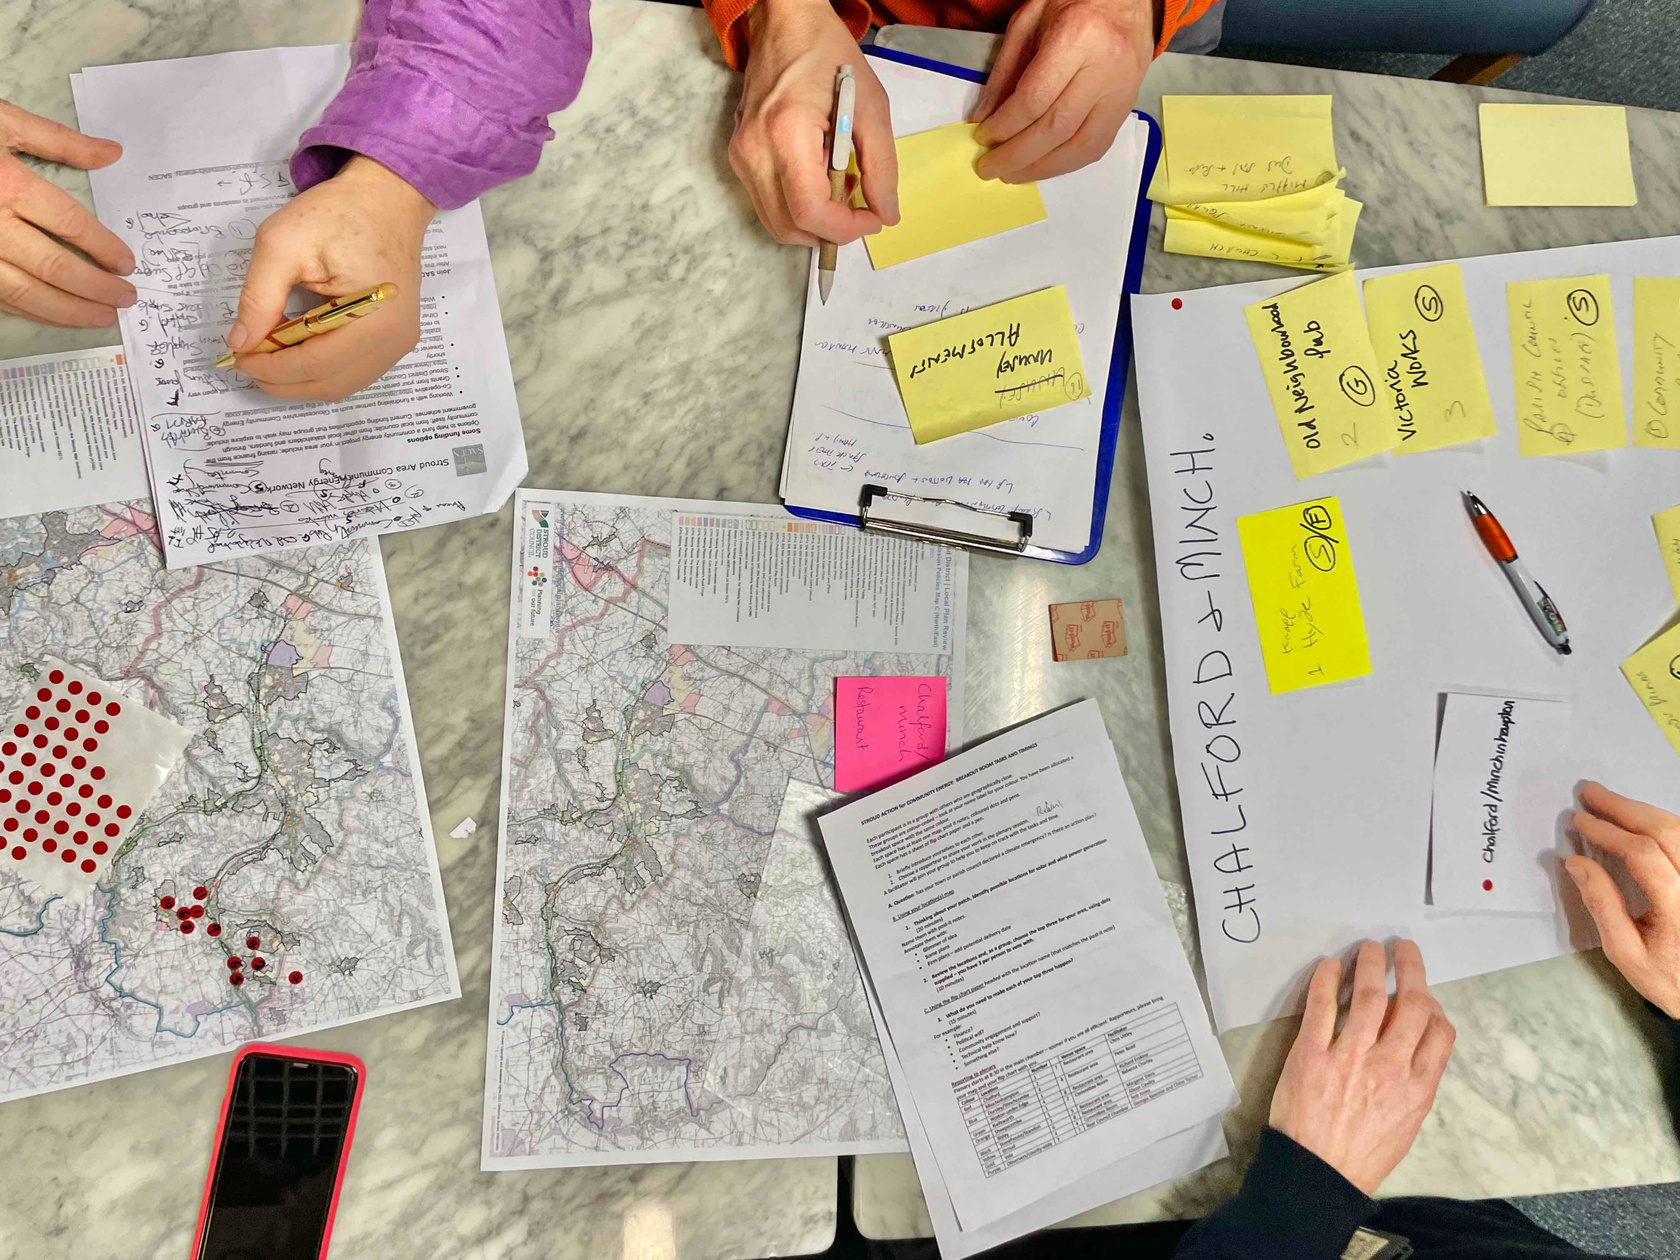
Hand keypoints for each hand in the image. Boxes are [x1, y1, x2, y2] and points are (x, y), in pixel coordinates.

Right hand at [0, 100, 135, 326]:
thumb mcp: (2, 121)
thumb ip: (58, 141)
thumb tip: (111, 152)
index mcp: (7, 184)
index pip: (70, 225)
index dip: (105, 248)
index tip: (128, 264)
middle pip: (55, 266)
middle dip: (98, 288)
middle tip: (127, 297)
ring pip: (26, 292)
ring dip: (69, 310)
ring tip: (103, 316)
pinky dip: (30, 309)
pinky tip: (55, 313)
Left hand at [226, 155, 433, 401]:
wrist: (387, 199)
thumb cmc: (338, 214)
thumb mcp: (283, 244)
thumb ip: (259, 296)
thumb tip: (240, 342)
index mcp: (373, 317)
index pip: (316, 363)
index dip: (272, 368)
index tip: (237, 357)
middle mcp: (394, 340)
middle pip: (330, 384)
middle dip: (284, 380)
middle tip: (248, 361)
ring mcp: (399, 343)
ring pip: (343, 384)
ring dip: (301, 379)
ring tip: (270, 355)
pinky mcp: (397, 340)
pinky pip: (355, 370)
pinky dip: (321, 369)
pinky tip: (297, 349)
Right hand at [730, 0, 897, 245]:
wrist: (785, 25)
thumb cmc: (829, 57)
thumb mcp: (871, 107)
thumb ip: (881, 166)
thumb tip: (885, 214)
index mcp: (786, 133)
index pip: (810, 212)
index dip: (845, 230)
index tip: (873, 219)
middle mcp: (754, 150)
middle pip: (789, 227)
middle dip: (830, 231)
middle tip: (860, 207)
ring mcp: (741, 155)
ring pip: (776, 223)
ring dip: (814, 221)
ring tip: (840, 186)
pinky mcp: (738, 156)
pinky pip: (768, 203)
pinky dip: (797, 206)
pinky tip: (820, 176)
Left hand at [970, 0, 1152, 182]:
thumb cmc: (1075, 1)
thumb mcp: (1029, 20)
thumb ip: (1006, 70)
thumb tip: (984, 117)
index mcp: (1078, 36)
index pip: (1035, 98)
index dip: (1005, 125)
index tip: (983, 136)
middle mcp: (1105, 67)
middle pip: (1056, 128)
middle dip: (1018, 154)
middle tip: (990, 167)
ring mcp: (1121, 90)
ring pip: (1080, 145)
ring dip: (1042, 168)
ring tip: (1012, 174)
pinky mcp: (1127, 106)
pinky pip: (1097, 146)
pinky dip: (1066, 163)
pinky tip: (1042, 167)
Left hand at [1269, 939, 1455, 1194]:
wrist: (1317, 1174)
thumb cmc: (1362, 1153)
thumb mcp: (1407, 1123)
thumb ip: (1415, 1082)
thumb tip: (1416, 1044)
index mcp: (1417, 1087)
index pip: (1440, 1031)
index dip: (1434, 1006)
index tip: (1423, 994)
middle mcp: (1389, 1066)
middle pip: (1410, 1004)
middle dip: (1411, 968)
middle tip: (1403, 948)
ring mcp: (1350, 1057)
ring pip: (1367, 996)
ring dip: (1370, 964)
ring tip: (1369, 948)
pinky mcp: (1312, 1053)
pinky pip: (1322, 1005)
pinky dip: (1326, 979)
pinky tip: (1330, 965)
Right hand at [1564, 782, 1679, 1018]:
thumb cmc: (1669, 979)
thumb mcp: (1625, 953)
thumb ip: (1602, 905)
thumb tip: (1576, 862)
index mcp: (1678, 909)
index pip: (1644, 855)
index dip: (1609, 832)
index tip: (1580, 820)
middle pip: (1666, 831)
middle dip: (1624, 808)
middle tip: (1591, 793)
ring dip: (1643, 811)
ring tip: (1611, 803)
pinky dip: (1661, 824)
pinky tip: (1639, 821)